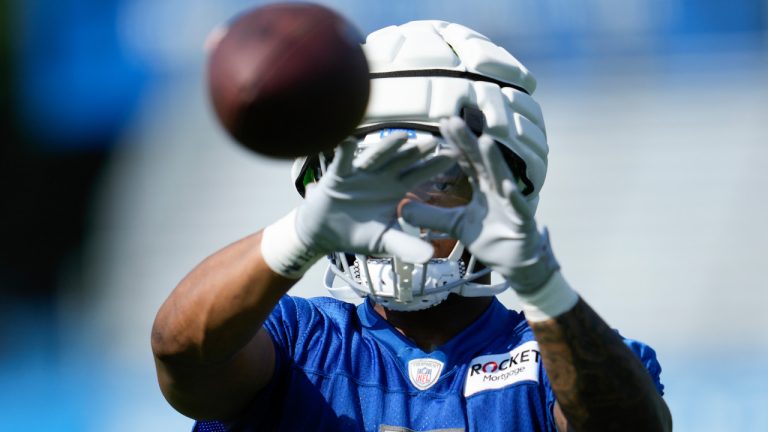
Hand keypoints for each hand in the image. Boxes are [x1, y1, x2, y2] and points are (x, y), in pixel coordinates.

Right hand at [295, 131, 454, 262]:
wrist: (326, 232)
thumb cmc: (359, 232)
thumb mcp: (386, 240)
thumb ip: (407, 246)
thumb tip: (430, 256)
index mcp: (396, 187)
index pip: (420, 173)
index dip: (436, 165)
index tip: (455, 156)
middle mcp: (381, 175)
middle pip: (402, 160)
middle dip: (417, 151)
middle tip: (435, 142)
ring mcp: (360, 173)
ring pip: (375, 157)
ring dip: (387, 147)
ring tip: (402, 138)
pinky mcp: (337, 176)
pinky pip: (342, 162)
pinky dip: (344, 152)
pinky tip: (348, 142)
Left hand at [400, 117, 558, 293]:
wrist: (515, 263)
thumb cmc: (491, 238)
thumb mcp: (455, 225)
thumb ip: (431, 216)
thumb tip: (402, 209)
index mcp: (483, 187)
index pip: (467, 161)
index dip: (455, 144)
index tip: (442, 125)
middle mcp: (497, 189)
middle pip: (481, 162)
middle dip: (469, 142)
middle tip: (454, 120)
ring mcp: (511, 203)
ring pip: (501, 178)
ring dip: (494, 161)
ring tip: (484, 141)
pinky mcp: (522, 221)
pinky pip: (517, 208)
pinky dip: (513, 197)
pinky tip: (507, 186)